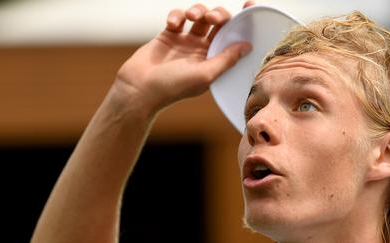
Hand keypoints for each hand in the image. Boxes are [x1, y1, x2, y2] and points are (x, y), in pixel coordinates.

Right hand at [113, 2, 253, 114]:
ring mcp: (186, 41)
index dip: (243, 23)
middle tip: (213, 18)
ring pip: (200, 15)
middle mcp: (203, 50)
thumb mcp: (205, 74)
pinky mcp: (169, 34)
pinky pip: (178, 16)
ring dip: (199, 11)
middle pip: (219, 23)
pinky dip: (177, 15)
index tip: (250, 6)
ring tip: (192, 16)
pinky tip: (172, 25)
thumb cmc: (173, 86)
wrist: (139, 87)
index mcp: (215, 60)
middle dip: (219, 15)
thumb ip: (226, 59)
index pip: (234, 38)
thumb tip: (247, 46)